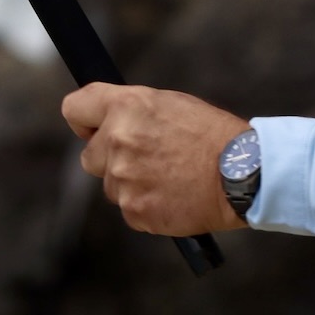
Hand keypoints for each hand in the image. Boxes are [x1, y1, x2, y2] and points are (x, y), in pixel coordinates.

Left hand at [62, 83, 251, 236]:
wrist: (239, 173)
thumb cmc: (209, 134)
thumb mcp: (168, 103)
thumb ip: (131, 111)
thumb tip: (106, 122)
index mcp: (127, 107)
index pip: (74, 108)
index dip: (83, 120)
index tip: (91, 127)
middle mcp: (118, 141)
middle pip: (89, 155)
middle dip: (110, 157)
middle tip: (146, 155)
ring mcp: (123, 179)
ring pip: (111, 184)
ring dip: (131, 181)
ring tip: (168, 174)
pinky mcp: (134, 211)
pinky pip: (128, 207)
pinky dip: (145, 203)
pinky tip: (172, 192)